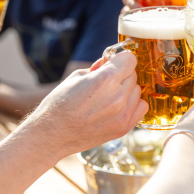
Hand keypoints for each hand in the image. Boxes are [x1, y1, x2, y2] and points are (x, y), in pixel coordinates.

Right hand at [22, 51, 147, 156]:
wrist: (52, 135)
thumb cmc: (60, 103)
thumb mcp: (77, 76)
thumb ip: (99, 67)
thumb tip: (110, 62)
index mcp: (106, 79)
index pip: (130, 59)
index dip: (120, 59)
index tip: (113, 63)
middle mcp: (118, 96)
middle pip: (133, 75)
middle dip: (121, 74)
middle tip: (105, 82)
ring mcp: (123, 114)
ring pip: (137, 90)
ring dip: (127, 90)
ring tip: (108, 96)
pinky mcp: (124, 127)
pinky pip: (141, 107)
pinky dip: (133, 104)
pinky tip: (118, 106)